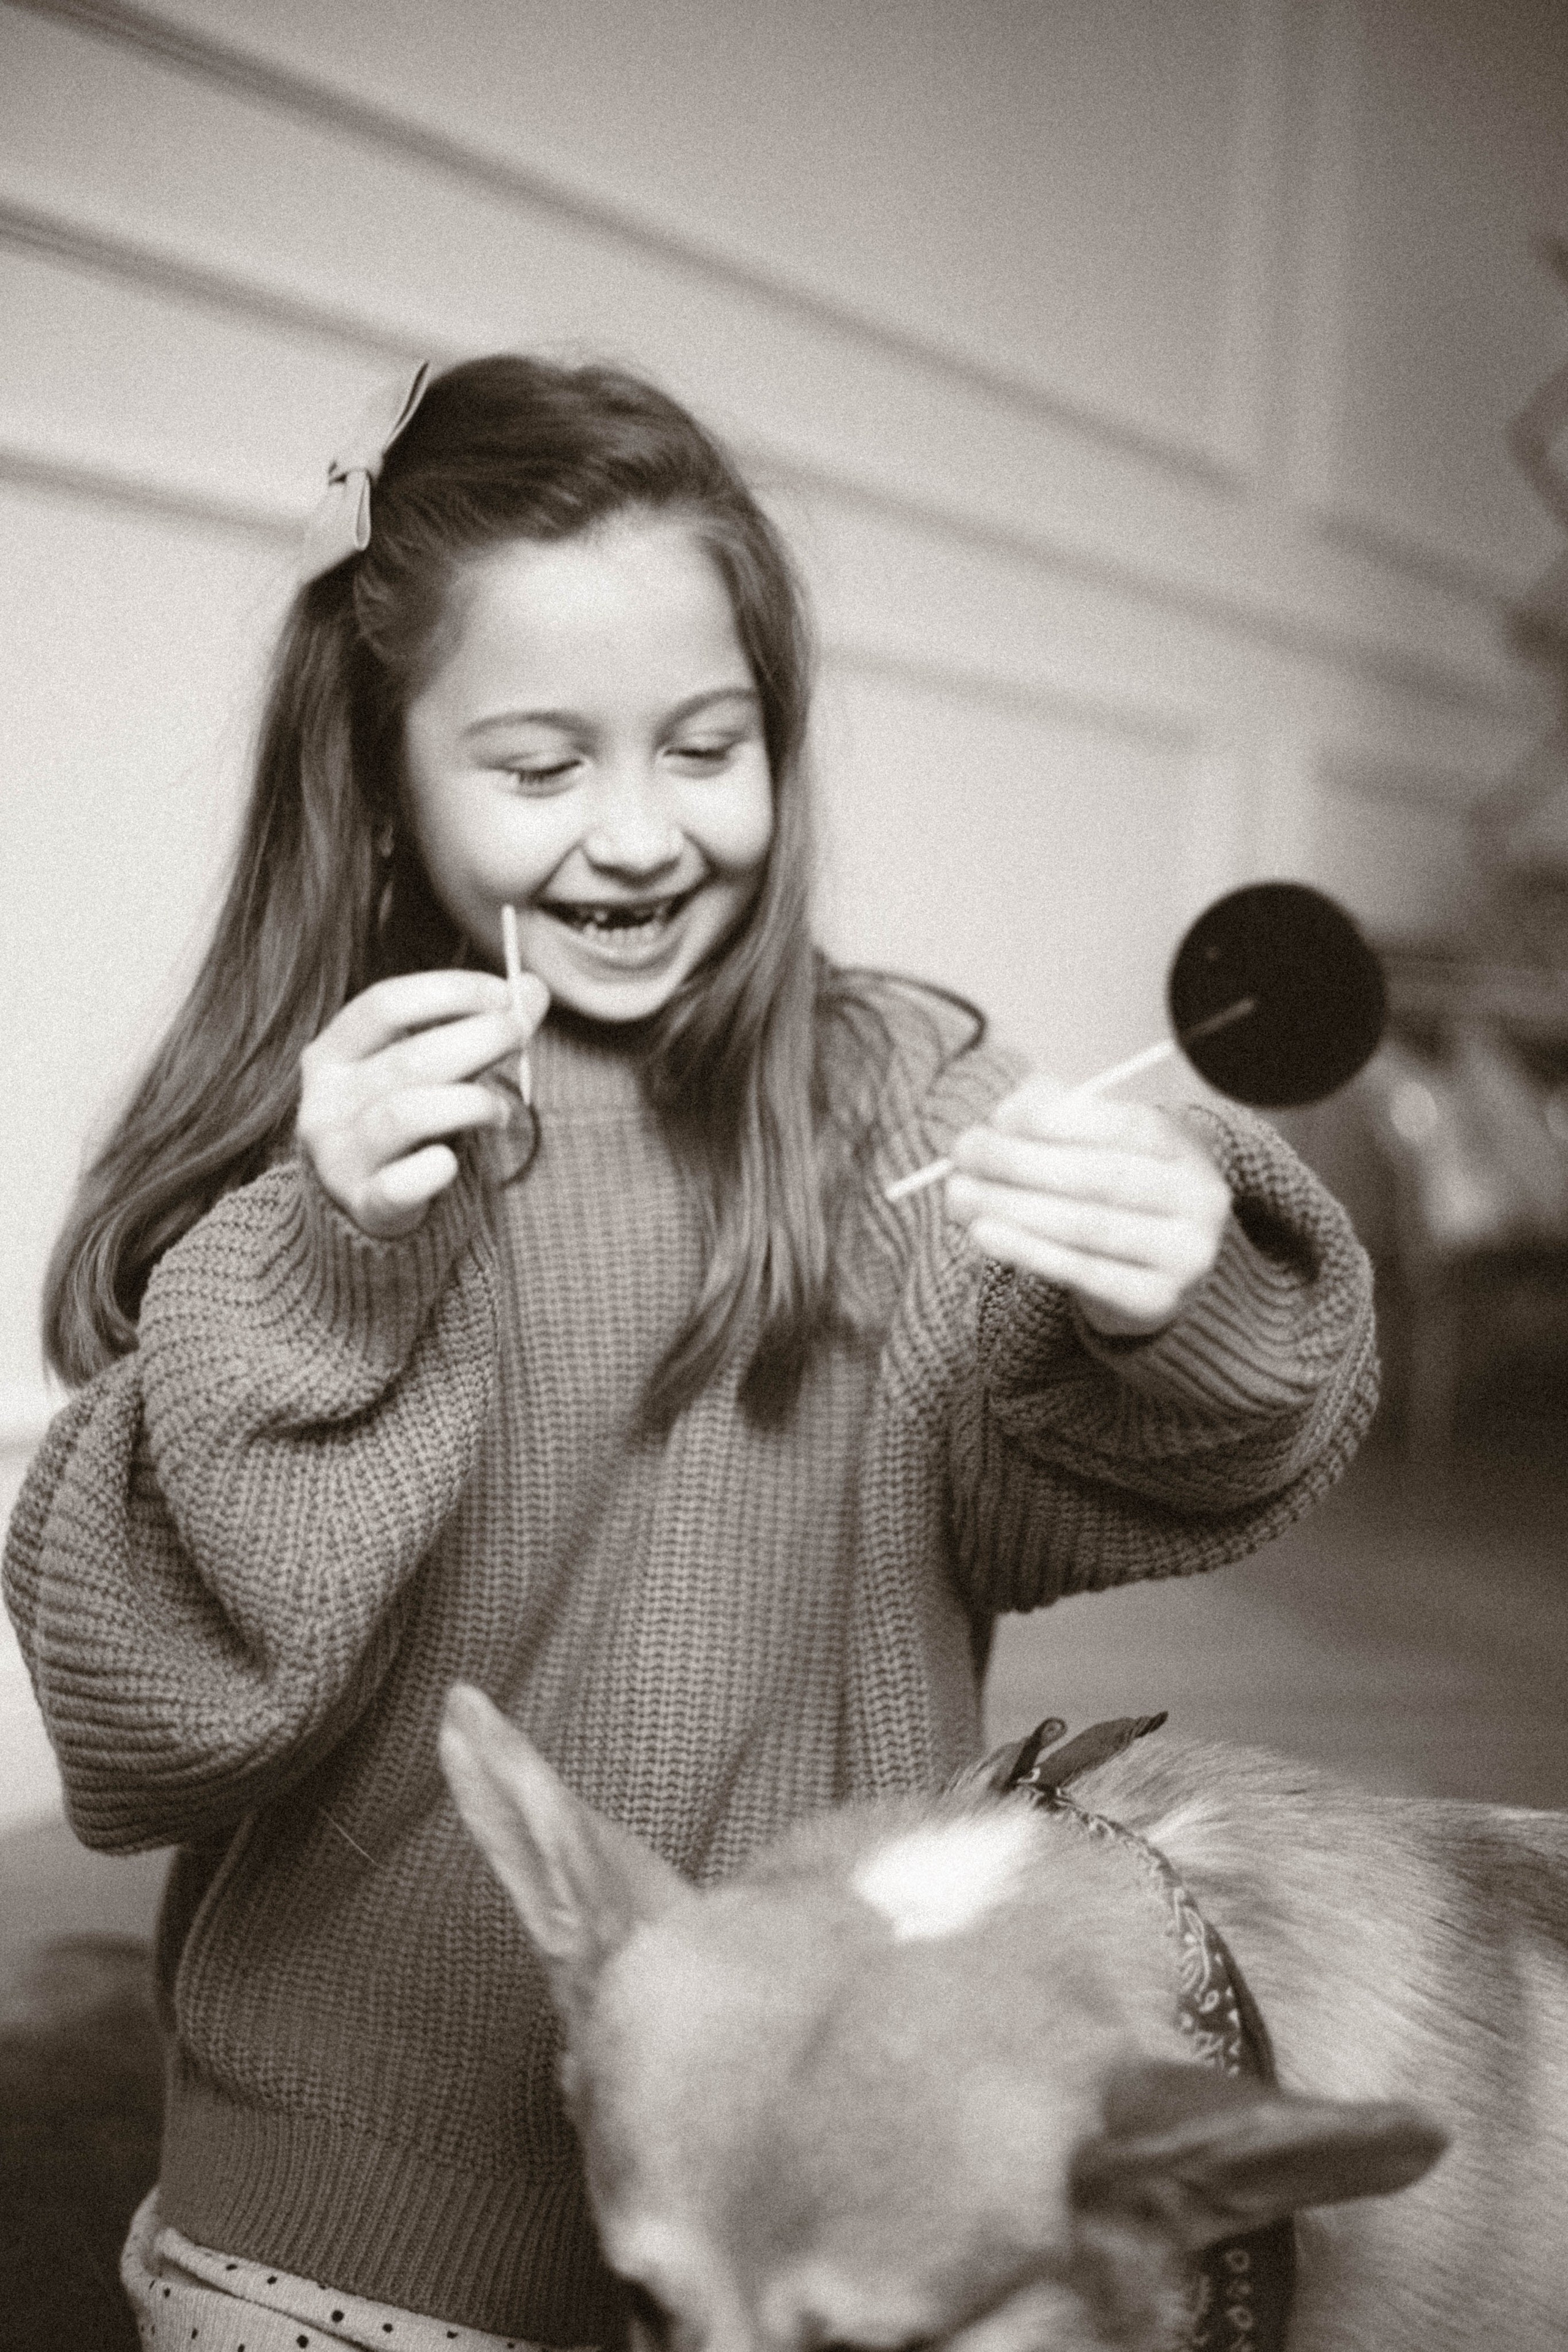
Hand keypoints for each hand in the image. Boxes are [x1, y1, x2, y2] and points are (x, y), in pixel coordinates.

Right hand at [298, 969, 549, 1237]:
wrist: (366, 1203)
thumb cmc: (406, 1119)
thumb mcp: (432, 1067)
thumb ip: (479, 1027)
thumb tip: (533, 987)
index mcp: (332, 1054)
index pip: (384, 1005)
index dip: (449, 992)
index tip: (503, 994)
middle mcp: (325, 1102)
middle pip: (408, 1059)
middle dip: (479, 1039)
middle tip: (519, 1035)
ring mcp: (338, 1157)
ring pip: (407, 1115)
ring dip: (471, 1103)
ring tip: (502, 1111)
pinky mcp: (363, 1205)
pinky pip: (399, 1185)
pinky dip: (434, 1170)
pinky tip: (454, 1162)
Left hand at [945, 1075, 1231, 1337]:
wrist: (1157, 1268)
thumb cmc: (1116, 1191)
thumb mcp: (1101, 1144)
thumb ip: (1057, 1118)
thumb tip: (1007, 1116)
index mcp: (1185, 1146)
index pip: (1126, 1125)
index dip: (1059, 1120)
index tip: (998, 1117)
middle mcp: (1197, 1199)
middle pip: (1101, 1177)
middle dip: (1022, 1162)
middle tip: (963, 1152)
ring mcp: (1184, 1254)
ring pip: (1086, 1227)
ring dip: (1013, 1208)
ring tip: (960, 1194)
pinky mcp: (1156, 1300)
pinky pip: (1082, 1273)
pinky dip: (1027, 1250)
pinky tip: (984, 1232)